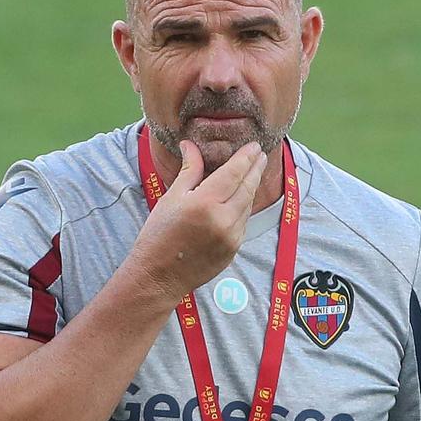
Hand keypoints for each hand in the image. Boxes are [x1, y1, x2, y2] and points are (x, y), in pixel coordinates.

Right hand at [127, 138, 269, 301]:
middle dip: (255, 169)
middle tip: (261, 154)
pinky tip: (243, 198)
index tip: (254, 146)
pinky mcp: (234, 249)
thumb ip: (189, 171)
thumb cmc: (159, 235)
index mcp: (206, 202)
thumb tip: (191, 145)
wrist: (159, 275)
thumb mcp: (171, 197)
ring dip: (252, 187)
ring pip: (248, 204)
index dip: (246, 157)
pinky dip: (245, 207)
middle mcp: (224, 219)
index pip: (234, 173)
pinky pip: (244, 221)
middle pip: (247, 187)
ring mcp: (232, 236)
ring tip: (254, 172)